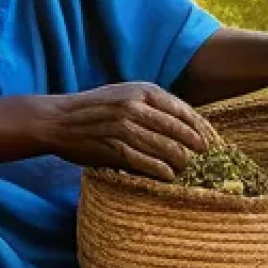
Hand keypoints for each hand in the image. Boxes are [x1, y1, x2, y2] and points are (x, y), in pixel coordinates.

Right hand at [50, 81, 214, 180]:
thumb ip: (149, 104)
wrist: (57, 120)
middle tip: (206, 159)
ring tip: (188, 171)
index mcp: (140, 90)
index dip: (199, 127)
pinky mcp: (115, 148)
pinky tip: (168, 177)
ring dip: (181, 162)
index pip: (181, 109)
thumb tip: (181, 123)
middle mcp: (135, 106)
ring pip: (165, 148)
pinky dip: (161, 171)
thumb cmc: (92, 109)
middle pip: (177, 130)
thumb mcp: (122, 94)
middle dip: (195, 147)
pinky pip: (146, 162)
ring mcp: (125, 127)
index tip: (211, 140)